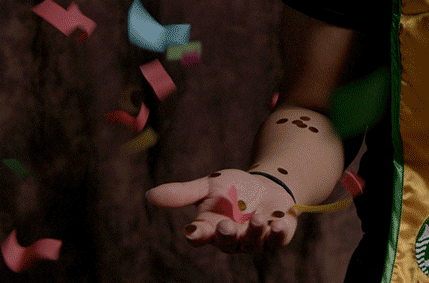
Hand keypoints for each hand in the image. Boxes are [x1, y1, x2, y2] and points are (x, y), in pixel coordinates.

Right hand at [146, 169, 297, 252]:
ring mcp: (255, 239)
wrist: (266, 184)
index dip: (196, 234)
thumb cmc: (233, 188)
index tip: (193, 230)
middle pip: (226, 242)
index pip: (199, 236)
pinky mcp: (277, 235)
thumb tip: (149, 194)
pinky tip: (279, 224)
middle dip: (226, 235)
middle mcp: (232, 238)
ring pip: (253, 243)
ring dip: (254, 232)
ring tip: (257, 218)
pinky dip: (279, 233)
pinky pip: (278, 239)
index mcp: (211, 227)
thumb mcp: (209, 185)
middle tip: (226, 226)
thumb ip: (184, 193)